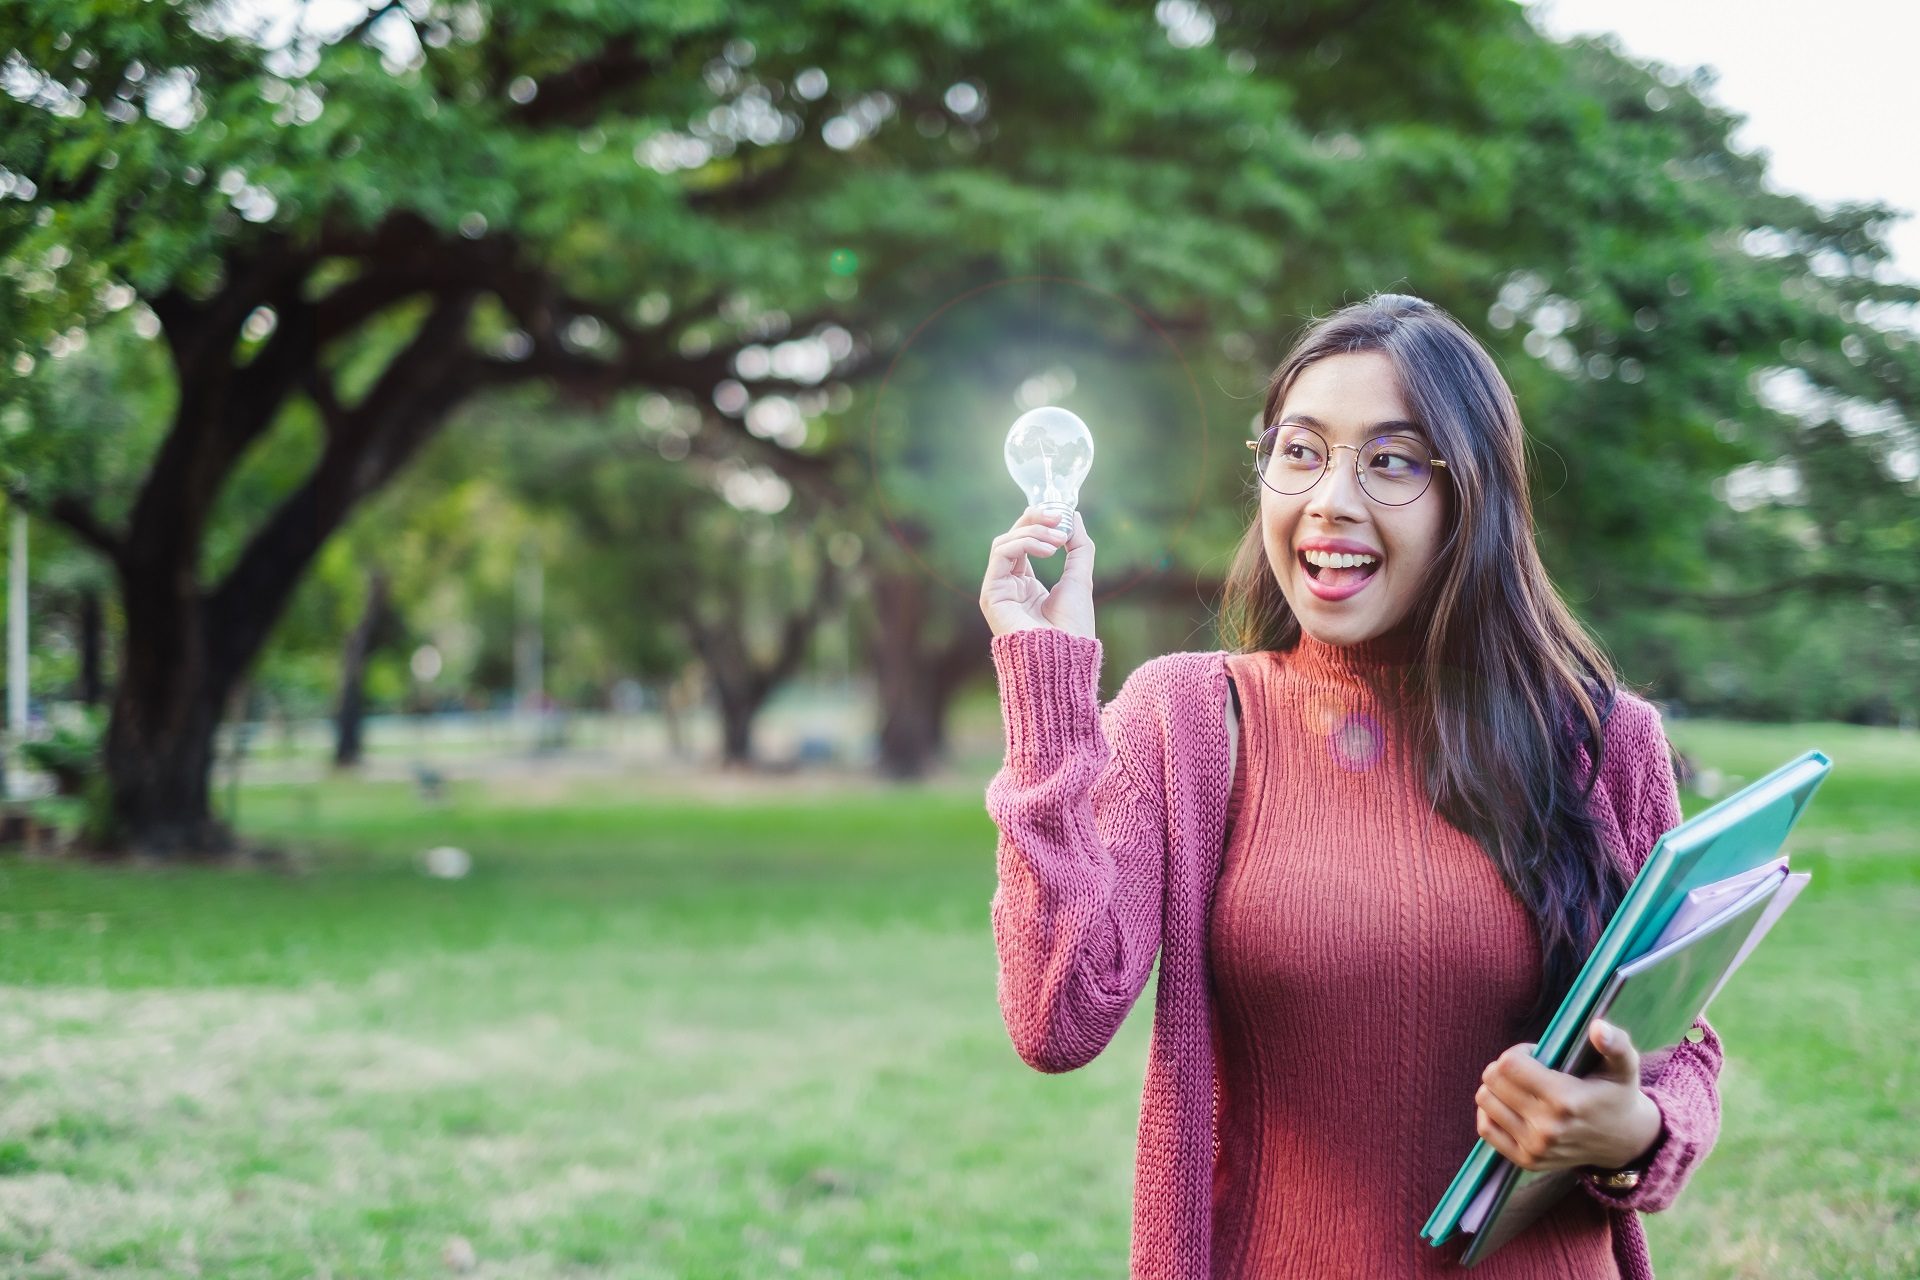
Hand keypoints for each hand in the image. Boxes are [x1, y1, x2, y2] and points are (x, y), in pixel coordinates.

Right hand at [979, 506, 1095, 639]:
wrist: (1064, 656)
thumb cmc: (1072, 626)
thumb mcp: (1080, 578)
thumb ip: (1078, 547)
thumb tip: (1074, 517)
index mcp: (1026, 584)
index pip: (1024, 541)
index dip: (1040, 522)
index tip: (1063, 514)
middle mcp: (1009, 584)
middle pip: (1011, 537)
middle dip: (1035, 520)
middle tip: (1058, 516)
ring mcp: (998, 589)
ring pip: (1004, 542)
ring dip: (1032, 532)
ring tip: (1057, 539)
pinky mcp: (991, 593)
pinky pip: (1001, 553)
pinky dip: (1025, 543)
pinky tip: (1047, 549)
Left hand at [1473, 1018, 1662, 1173]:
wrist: (1625, 1142)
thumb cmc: (1618, 1095)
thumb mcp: (1624, 1067)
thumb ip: (1616, 1044)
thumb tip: (1599, 1027)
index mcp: (1565, 1100)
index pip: (1509, 1065)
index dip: (1518, 1052)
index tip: (1536, 1054)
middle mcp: (1547, 1128)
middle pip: (1493, 1080)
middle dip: (1504, 1067)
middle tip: (1527, 1069)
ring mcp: (1535, 1148)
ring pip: (1485, 1101)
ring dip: (1496, 1087)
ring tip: (1520, 1086)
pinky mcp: (1526, 1161)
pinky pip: (1486, 1129)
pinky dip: (1489, 1112)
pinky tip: (1508, 1104)